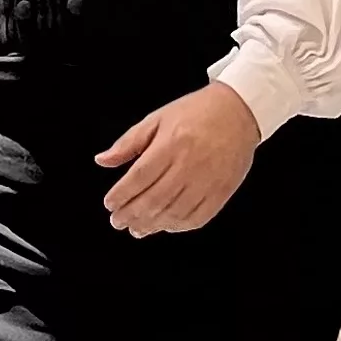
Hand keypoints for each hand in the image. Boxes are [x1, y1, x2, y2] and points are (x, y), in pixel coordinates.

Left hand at [97, 82, 262, 236]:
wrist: (238, 111)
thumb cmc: (196, 113)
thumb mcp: (157, 119)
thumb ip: (128, 142)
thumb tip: (102, 160)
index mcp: (170, 145)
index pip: (138, 178)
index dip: (121, 195)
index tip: (110, 204)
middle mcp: (188, 165)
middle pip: (153, 200)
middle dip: (131, 215)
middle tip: (118, 222)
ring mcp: (207, 181)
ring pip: (174, 213)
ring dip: (151, 225)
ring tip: (137, 229)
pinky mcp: (221, 192)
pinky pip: (197, 218)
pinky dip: (178, 227)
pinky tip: (165, 226)